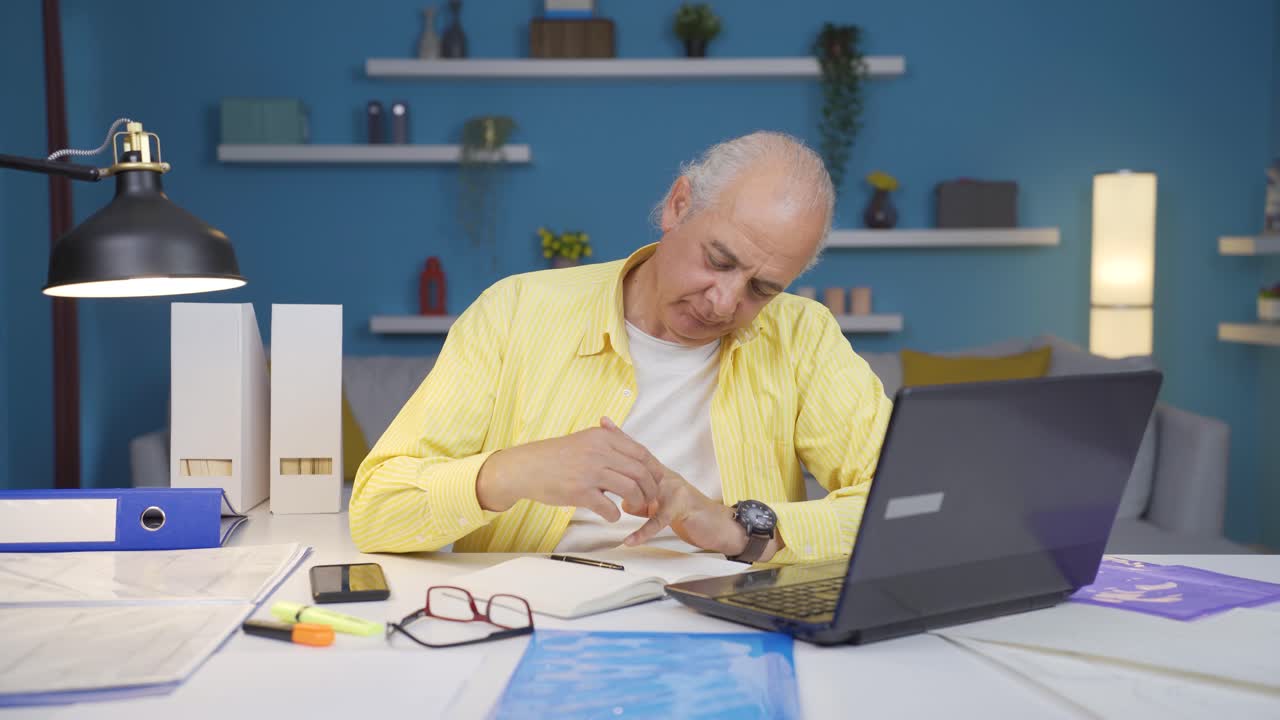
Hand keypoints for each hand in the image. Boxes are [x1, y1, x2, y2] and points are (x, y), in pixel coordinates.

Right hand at [475, 417, 664, 522]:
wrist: (526, 468)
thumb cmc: (555, 456)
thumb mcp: (584, 440)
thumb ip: (609, 442)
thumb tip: (634, 453)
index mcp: (602, 437)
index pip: (641, 453)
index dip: (654, 469)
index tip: (657, 480)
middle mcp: (599, 452)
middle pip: (640, 472)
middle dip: (650, 489)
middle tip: (649, 499)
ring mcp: (590, 472)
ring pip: (630, 490)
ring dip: (637, 502)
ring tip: (632, 508)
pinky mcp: (580, 492)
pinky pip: (609, 508)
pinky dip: (614, 515)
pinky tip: (611, 515)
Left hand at [593, 420, 745, 555]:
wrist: (716, 525)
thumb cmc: (688, 512)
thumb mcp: (661, 505)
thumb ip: (643, 502)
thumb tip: (625, 504)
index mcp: (660, 474)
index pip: (637, 454)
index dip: (621, 439)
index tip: (604, 423)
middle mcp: (667, 478)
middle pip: (641, 462)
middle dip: (622, 451)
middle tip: (601, 437)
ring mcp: (675, 491)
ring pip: (648, 488)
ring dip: (631, 498)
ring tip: (611, 505)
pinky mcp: (681, 509)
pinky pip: (659, 520)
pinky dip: (643, 532)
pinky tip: (630, 540)